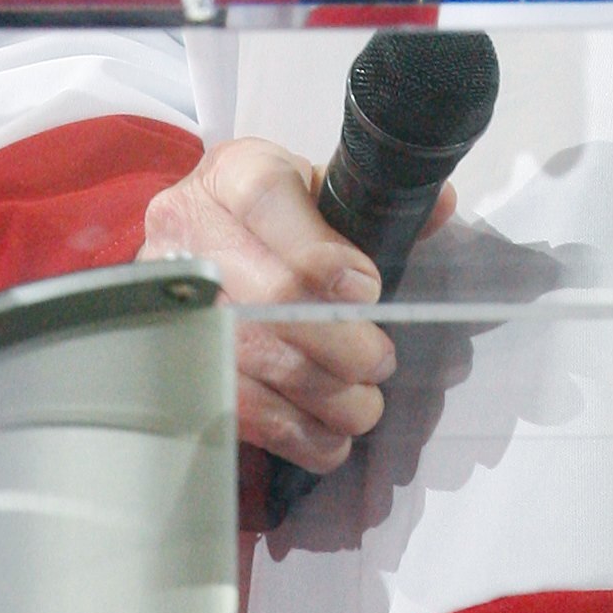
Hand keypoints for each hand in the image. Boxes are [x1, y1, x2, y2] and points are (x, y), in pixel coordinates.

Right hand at [141, 134, 437, 473]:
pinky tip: (327, 438)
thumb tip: (439, 206)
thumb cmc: (270, 215)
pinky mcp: (173, 356)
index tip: (369, 289)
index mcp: (235, 174)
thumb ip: (373, 201)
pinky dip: (289, 431)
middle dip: (338, 340)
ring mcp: (176, 297)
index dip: (321, 253)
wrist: (194, 239)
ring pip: (252, 358)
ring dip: (322, 395)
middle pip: (267, 295)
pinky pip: (230, 405)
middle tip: (380, 361)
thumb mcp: (313, 188)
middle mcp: (192, 230)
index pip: (268, 202)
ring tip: (363, 407)